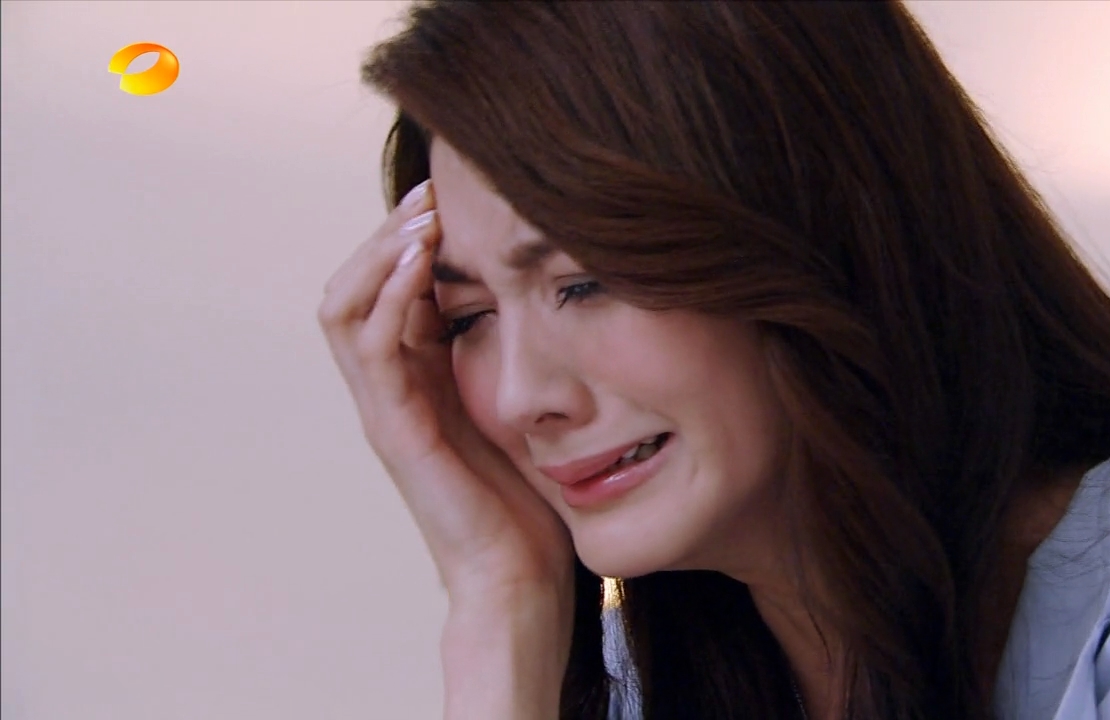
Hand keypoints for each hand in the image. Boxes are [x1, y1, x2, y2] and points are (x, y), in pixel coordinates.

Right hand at [318, 180, 574, 605]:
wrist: (519, 577)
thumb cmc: (527, 496)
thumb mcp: (520, 402)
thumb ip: (511, 352)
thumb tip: (543, 291)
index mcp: (417, 377)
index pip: (387, 287)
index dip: (408, 237)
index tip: (453, 196)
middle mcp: (391, 387)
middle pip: (354, 285)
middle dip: (388, 232)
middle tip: (432, 192)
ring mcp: (385, 408)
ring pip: (345, 307)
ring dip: (380, 253)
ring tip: (423, 217)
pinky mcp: (394, 430)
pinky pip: (371, 348)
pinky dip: (388, 298)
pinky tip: (420, 265)